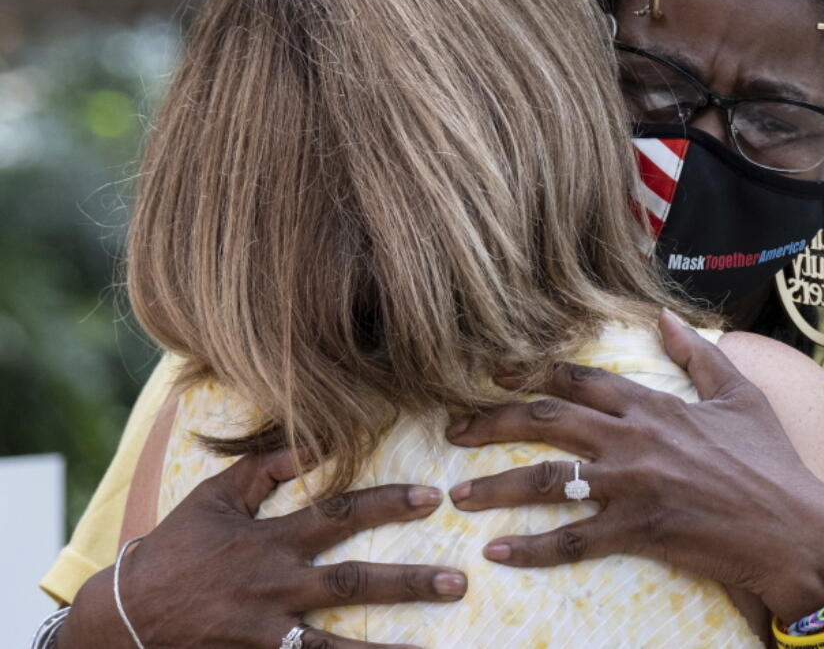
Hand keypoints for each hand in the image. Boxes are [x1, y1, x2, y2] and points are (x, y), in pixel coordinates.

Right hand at [58, 448, 466, 648]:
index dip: (387, 504)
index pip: (340, 515)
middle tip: (456, 580)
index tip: (432, 498)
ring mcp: (267, 632)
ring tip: (432, 648)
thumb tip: (320, 438)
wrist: (125, 617)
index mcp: (271, 540)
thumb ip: (269, 467)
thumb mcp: (217, 496)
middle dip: (407, 582)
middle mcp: (276, 587)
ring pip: (335, 644)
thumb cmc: (176, 547)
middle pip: (352, 584)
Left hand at [446, 309, 823, 623]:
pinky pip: (573, 541)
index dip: (531, 373)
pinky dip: (532, 548)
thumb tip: (664, 316)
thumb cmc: (771, 459)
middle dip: (493, 423)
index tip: (494, 375)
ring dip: (496, 487)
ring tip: (457, 493)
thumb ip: (698, 354)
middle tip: (453, 429)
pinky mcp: (637, 533)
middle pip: (546, 423)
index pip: (578, 380)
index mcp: (652, 404)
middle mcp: (633, 439)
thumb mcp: (739, 395)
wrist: (794, 526)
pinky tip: (498, 553)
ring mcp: (632, 487)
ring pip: (547, 480)